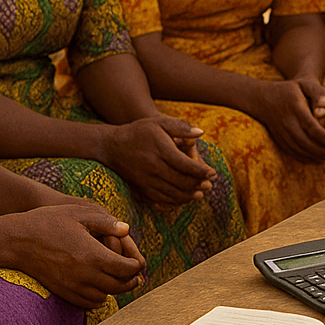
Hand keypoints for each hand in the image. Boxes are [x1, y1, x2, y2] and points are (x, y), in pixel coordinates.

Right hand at [6, 203, 145, 307]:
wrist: (18, 240)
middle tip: (135, 275)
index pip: (125, 268)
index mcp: (92, 254)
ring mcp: (72, 286)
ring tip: (119, 280)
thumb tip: (126, 229)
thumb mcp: (79, 214)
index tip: (138, 262)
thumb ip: (106, 223)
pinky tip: (100, 287)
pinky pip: (87, 303)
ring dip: (115, 290)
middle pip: (118, 286)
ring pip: (104, 297)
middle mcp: (84, 274)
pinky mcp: (62, 292)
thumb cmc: (49, 222)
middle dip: (130, 281)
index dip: (136, 266)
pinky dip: (98, 298)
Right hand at [98, 117, 215, 209]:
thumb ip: (181, 127)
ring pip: (173, 193)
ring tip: (201, 193)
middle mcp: (153, 167)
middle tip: (210, 184)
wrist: (112, 146)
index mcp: (161, 150)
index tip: (213, 173)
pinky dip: (175, 201)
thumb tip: (201, 133)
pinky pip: (161, 199)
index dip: (202, 171)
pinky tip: (184, 198)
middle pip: (181, 181)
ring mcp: (146, 180)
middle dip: (198, 184)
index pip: (186, 165)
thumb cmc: (139, 132)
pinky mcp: (141, 189)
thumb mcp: (159, 122)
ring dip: (189, 195)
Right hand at [254, 78, 324, 163]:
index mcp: (295, 107)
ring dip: (315, 156)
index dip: (324, 138)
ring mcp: (280, 132)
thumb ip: (318, 92)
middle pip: (305, 141)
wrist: (262, 99)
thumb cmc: (290, 90)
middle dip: (322, 150)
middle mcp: (286, 121)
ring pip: (298, 149)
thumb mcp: (304, 84)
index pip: (311, 126)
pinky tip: (317, 160)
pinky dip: (305, 158)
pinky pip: (291, 152)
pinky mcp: (278, 140)